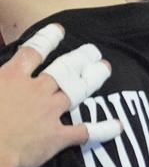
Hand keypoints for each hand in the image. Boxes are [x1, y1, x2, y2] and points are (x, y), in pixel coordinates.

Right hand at [0, 24, 120, 166]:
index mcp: (12, 77)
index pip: (33, 52)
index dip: (47, 39)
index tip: (59, 30)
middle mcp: (36, 90)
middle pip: (63, 69)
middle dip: (80, 58)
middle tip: (93, 51)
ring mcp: (49, 112)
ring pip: (77, 91)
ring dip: (93, 78)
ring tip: (105, 68)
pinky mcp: (57, 137)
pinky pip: (84, 131)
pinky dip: (102, 129)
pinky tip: (118, 126)